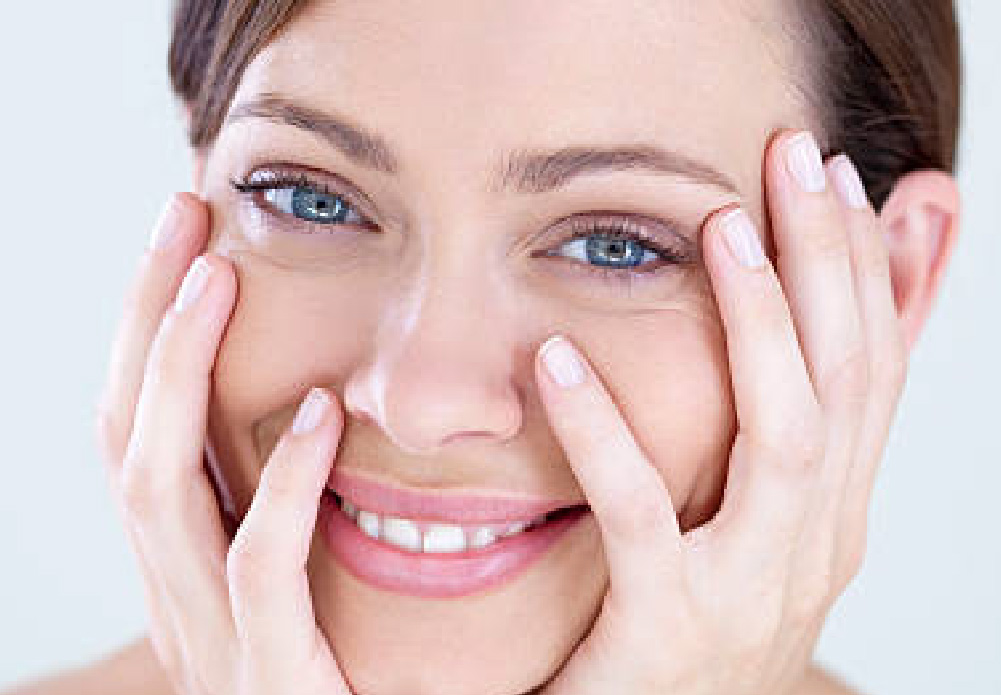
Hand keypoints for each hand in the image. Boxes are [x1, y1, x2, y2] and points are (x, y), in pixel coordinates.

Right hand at [95, 194, 351, 694]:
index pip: (137, 425)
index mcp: (182, 560)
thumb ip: (287, 501)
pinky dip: (284, 483)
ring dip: (182, 374)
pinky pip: (259, 568)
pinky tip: (325, 413)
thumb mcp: (296, 578)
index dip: (144, 328)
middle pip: (124, 434)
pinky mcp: (272, 677)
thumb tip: (318, 397)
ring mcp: (213, 637)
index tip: (188, 238)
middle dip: (144, 319)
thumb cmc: (341, 677)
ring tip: (221, 279)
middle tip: (186, 216)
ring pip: (160, 488)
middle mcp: (176, 591)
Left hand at [532, 128, 906, 694]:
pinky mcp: (670, 630)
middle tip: (795, 153)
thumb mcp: (750, 523)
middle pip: (848, 380)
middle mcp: (817, 548)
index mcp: (835, 514)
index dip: (864, 266)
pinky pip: (639, 515)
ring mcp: (753, 593)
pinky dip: (603, 430)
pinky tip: (556, 359)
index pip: (873, 369)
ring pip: (785, 435)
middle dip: (830, 259)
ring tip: (721, 228)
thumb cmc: (690, 619)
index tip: (834, 174)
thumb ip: (772, 430)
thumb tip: (794, 337)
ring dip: (761, 324)